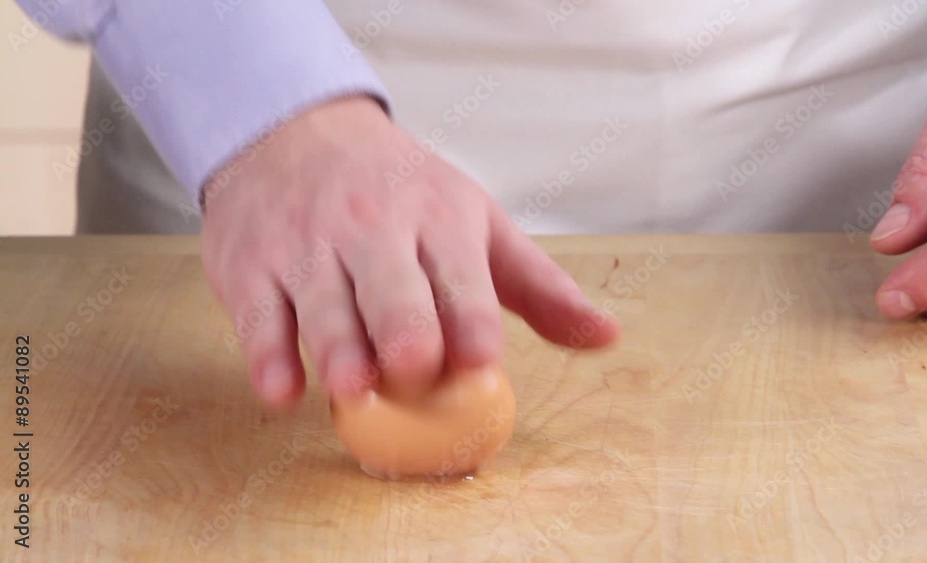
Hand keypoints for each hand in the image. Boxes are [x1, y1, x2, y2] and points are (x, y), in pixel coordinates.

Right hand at [200, 96, 619, 408]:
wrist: (294, 131)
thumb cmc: (401, 190)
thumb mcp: (476, 221)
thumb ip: (539, 287)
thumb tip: (606, 336)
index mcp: (438, 220)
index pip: (461, 277)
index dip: (472, 321)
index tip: (484, 362)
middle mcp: (372, 230)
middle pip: (391, 290)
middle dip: (404, 330)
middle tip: (414, 368)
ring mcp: (306, 247)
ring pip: (324, 305)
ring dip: (337, 348)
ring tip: (353, 390)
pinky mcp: (250, 266)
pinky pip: (259, 316)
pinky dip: (267, 355)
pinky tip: (281, 391)